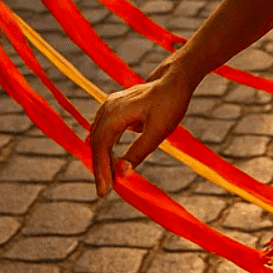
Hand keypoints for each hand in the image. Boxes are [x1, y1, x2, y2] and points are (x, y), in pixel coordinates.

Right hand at [88, 68, 196, 196]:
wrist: (176, 81)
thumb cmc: (170, 104)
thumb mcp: (158, 131)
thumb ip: (139, 152)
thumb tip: (121, 174)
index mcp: (115, 114)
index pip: (100, 147)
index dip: (100, 170)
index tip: (103, 191)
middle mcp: (108, 108)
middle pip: (96, 144)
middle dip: (100, 168)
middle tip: (104, 192)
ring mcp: (109, 106)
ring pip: (99, 138)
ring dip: (102, 159)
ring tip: (108, 181)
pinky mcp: (115, 108)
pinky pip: (105, 131)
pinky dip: (106, 148)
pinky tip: (110, 162)